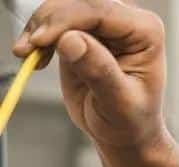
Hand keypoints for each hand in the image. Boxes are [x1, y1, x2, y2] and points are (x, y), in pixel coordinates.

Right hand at [14, 0, 167, 152]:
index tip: (40, 40)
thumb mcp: (118, 104)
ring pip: (61, 7)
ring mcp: (104, 23)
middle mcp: (127, 20)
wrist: (124, 135)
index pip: (99, 10)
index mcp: (145, 32)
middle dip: (48, 21)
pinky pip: (53, 21)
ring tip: (26, 54)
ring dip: (38, 27)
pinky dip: (38, 35)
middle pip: (77, 3)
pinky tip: (33, 55)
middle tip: (27, 49)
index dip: (65, 20)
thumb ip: (99, 72)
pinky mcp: (83, 30)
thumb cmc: (130, 122)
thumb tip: (71, 40)